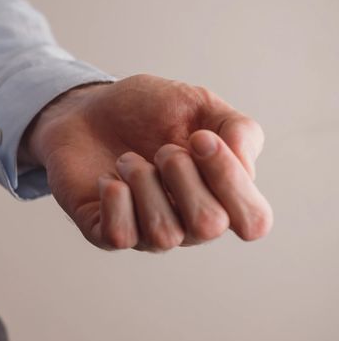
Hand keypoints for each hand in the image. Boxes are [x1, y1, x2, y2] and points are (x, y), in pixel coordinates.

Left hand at [21, 74, 272, 251]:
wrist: (88, 109)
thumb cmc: (147, 111)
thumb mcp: (199, 104)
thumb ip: (238, 129)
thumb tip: (245, 162)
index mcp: (221, 197)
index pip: (253, 220)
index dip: (231, 179)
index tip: (200, 138)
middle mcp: (189, 224)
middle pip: (208, 225)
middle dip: (182, 175)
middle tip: (161, 148)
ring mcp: (147, 232)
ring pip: (163, 233)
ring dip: (143, 182)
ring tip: (128, 159)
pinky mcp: (105, 232)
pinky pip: (120, 236)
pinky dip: (114, 200)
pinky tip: (109, 178)